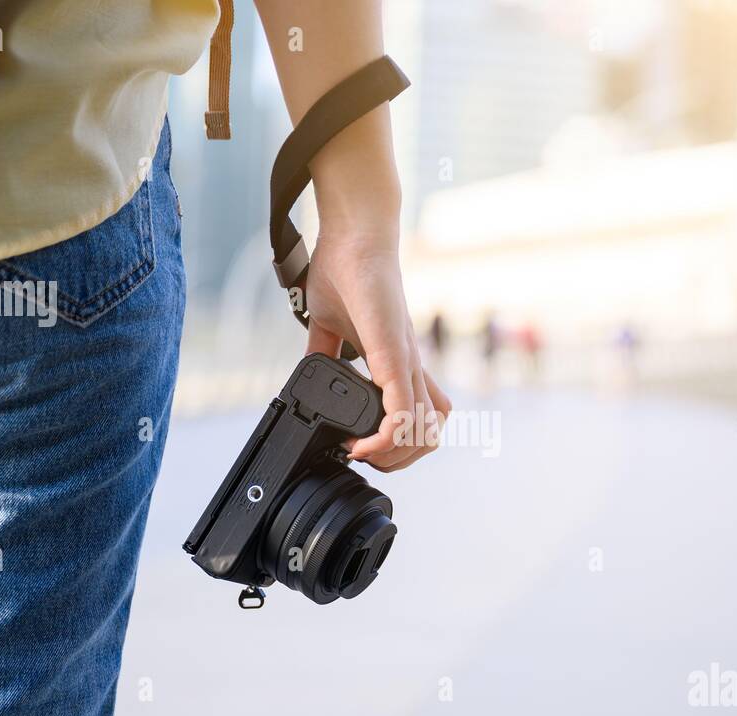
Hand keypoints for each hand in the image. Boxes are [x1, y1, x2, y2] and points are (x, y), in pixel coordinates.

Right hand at [302, 228, 450, 471]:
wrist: (354, 233)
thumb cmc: (345, 269)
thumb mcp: (330, 324)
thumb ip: (325, 351)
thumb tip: (307, 372)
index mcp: (398, 364)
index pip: (422, 417)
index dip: (397, 444)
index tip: (357, 446)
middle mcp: (410, 368)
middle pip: (430, 436)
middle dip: (397, 461)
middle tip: (362, 457)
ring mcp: (406, 363)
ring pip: (425, 433)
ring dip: (393, 456)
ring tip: (361, 452)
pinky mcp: (395, 356)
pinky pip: (403, 414)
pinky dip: (384, 440)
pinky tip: (359, 443)